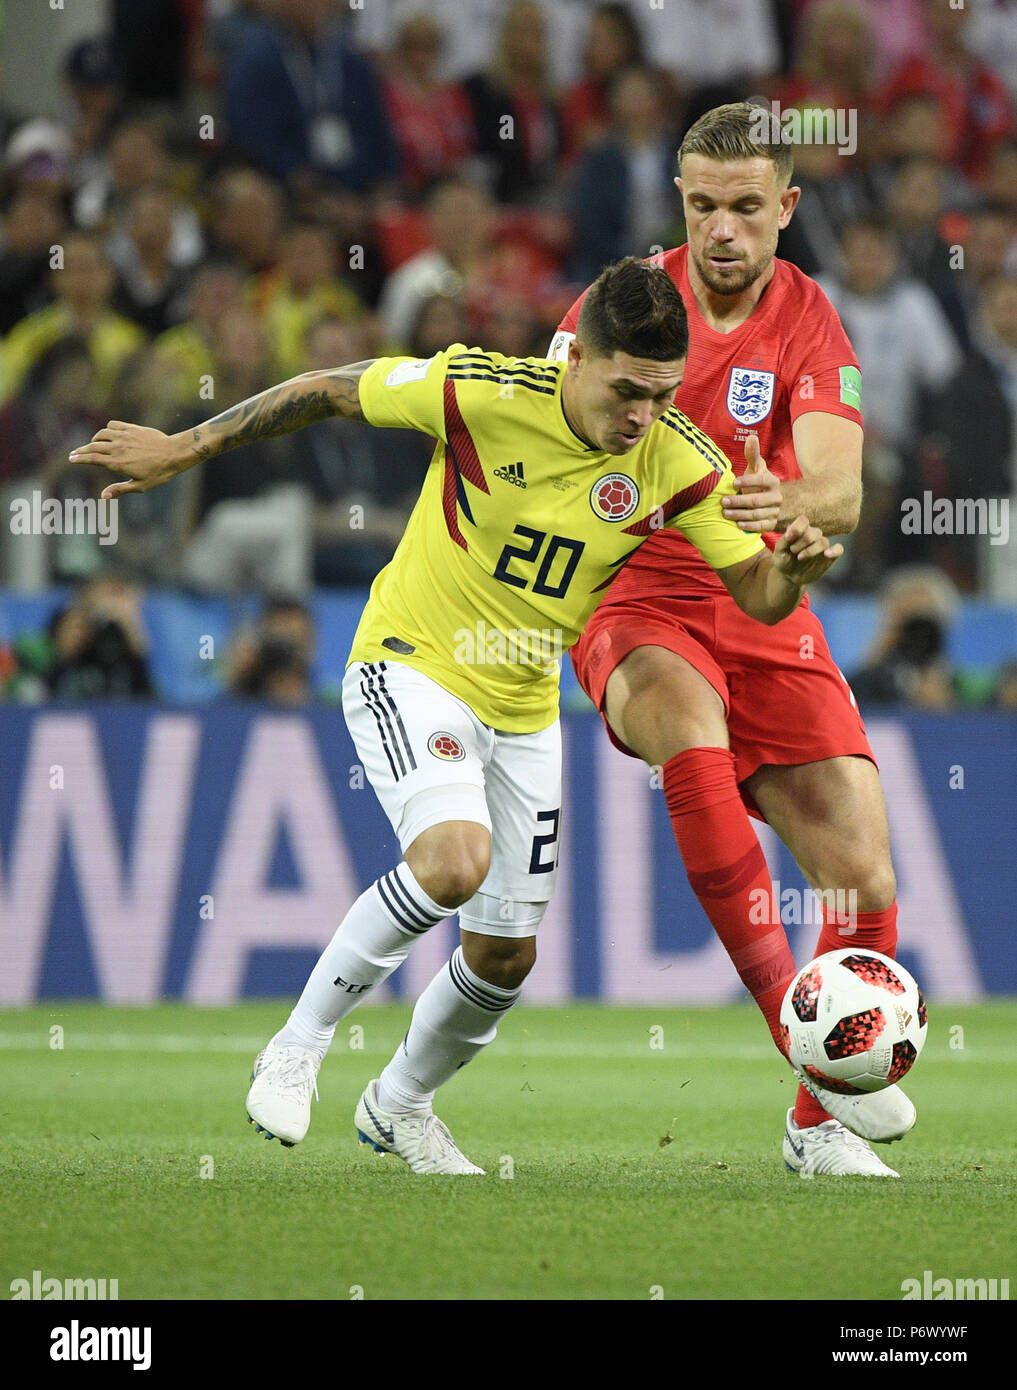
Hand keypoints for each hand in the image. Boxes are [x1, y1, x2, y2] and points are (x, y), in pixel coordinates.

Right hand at [69, 422, 187, 499]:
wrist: (173, 453)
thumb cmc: (159, 473)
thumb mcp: (140, 486)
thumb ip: (120, 489)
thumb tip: (103, 496)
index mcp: (117, 463)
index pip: (92, 459)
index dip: (79, 458)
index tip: (72, 459)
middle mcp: (117, 448)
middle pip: (92, 446)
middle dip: (81, 450)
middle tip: (74, 453)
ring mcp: (124, 436)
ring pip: (101, 434)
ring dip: (94, 440)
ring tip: (93, 445)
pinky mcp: (131, 428)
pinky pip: (112, 425)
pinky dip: (107, 429)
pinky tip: (108, 434)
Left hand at [721, 433, 782, 531]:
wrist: (773, 503)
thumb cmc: (759, 483)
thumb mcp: (757, 469)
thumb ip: (752, 455)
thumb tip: (751, 436)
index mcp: (772, 481)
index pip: (762, 480)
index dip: (748, 481)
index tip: (734, 483)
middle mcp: (776, 497)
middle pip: (757, 500)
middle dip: (739, 501)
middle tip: (723, 501)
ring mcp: (774, 511)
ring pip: (757, 514)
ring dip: (740, 514)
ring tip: (725, 513)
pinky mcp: (771, 524)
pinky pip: (762, 527)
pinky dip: (750, 526)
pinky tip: (738, 525)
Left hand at [772, 515, 842, 585]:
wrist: (790, 576)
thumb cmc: (783, 561)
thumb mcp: (778, 553)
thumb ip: (782, 543)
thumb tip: (789, 536)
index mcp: (801, 530)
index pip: (804, 520)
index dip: (797, 527)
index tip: (788, 537)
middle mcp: (813, 536)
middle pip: (814, 532)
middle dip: (803, 541)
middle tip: (792, 550)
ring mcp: (821, 546)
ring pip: (823, 541)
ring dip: (811, 550)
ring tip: (800, 557)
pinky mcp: (829, 557)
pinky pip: (839, 549)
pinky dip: (835, 550)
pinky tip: (827, 554)